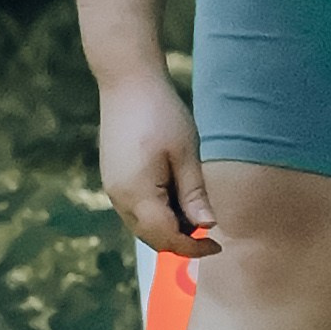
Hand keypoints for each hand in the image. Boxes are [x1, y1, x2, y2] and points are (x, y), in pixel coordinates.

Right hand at [97, 68, 220, 256]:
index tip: (218, 245)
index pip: (167, 238)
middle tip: (208, 227)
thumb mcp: (186, 154)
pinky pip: (136, 209)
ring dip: (169, 226)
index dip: (194, 247)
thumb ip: (194, 194)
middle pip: (152, 237)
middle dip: (181, 239)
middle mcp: (119, 198)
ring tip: (195, 207)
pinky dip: (157, 212)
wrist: (127, 82)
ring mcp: (113, 189)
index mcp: (138, 195)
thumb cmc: (160, 113)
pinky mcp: (113, 178)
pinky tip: (176, 194)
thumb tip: (207, 226)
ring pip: (142, 225)